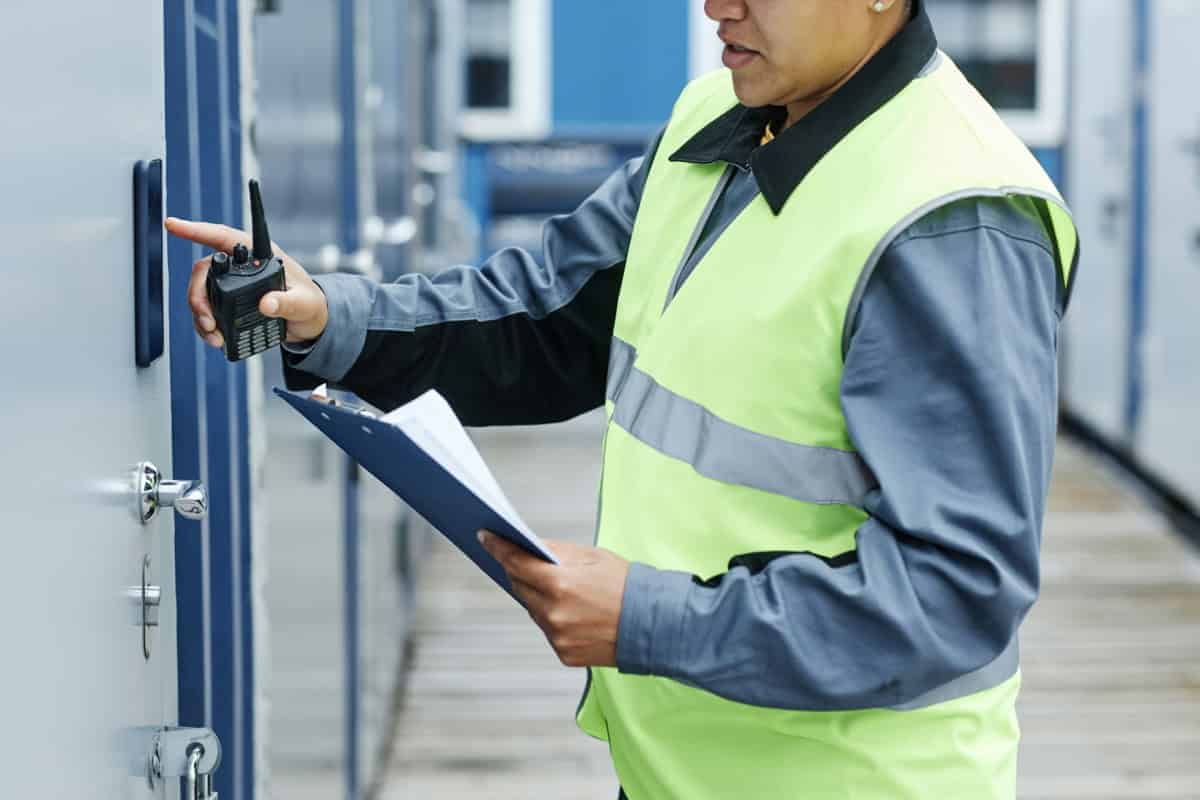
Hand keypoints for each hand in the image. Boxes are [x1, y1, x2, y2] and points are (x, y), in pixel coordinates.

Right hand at [164, 217, 328, 347]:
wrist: (309, 323)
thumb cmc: (310, 305)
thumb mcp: (305, 304)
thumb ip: (288, 303)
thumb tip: (268, 304)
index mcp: (260, 254)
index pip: (224, 237)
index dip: (198, 230)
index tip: (172, 225)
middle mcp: (241, 266)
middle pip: (205, 270)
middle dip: (198, 295)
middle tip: (207, 321)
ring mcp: (232, 284)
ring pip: (202, 292)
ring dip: (200, 314)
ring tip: (213, 336)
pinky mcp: (228, 303)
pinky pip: (207, 309)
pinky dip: (205, 325)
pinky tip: (214, 338)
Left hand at [479, 531, 630, 667]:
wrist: (653, 625)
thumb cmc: (627, 586)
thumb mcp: (594, 557)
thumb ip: (558, 552)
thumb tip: (530, 547)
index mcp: (560, 584)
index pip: (516, 562)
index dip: (499, 548)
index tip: (485, 537)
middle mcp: (553, 613)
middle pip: (520, 586)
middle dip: (519, 571)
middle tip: (520, 558)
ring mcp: (557, 636)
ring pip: (533, 609)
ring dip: (538, 596)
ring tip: (557, 586)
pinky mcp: (563, 653)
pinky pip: (547, 629)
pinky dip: (553, 617)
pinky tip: (572, 610)